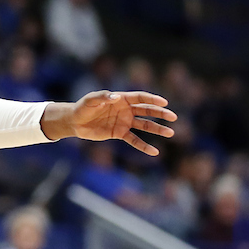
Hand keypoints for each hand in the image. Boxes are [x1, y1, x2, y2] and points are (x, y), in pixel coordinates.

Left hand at [41, 91, 175, 155]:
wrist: (75, 122)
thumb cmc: (82, 107)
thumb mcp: (90, 100)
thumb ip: (102, 97)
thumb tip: (115, 96)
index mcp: (121, 99)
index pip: (140, 98)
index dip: (152, 99)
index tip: (164, 102)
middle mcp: (126, 110)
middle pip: (147, 111)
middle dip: (160, 113)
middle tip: (173, 117)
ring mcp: (124, 122)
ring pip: (144, 125)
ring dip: (157, 129)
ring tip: (170, 133)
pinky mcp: (119, 133)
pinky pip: (134, 140)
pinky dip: (143, 146)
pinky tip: (154, 152)